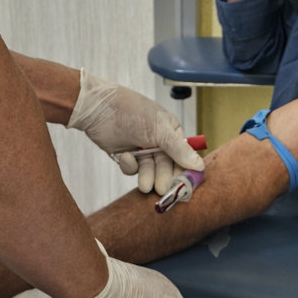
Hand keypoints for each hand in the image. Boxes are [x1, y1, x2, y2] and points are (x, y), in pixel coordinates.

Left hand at [67, 70, 202, 193]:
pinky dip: (129, 165)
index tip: (183, 186)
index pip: (183, 155)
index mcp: (170, 131)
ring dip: (147, 177)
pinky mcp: (125, 155)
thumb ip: (179, 150)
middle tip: (161, 189)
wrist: (98, 108)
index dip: (183, 170)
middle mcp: (158, 140)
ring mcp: (141, 148)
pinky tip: (124, 156)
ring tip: (144, 185)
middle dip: (164, 177)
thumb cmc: (132, 111)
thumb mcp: (160, 130)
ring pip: (149, 170)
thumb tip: (199, 165)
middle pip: (166, 166)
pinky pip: (132, 168)